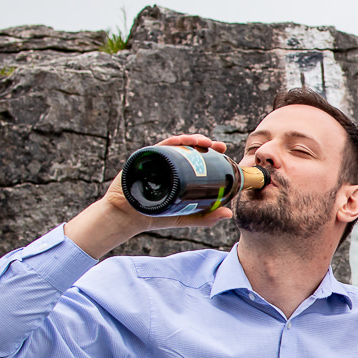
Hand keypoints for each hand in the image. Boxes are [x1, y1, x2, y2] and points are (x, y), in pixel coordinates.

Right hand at [68, 135, 231, 258]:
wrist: (129, 218)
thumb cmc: (157, 216)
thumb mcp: (185, 217)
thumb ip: (206, 217)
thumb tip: (229, 214)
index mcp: (180, 173)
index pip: (198, 159)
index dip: (211, 152)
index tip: (223, 149)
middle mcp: (170, 163)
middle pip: (189, 149)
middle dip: (205, 143)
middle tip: (218, 145)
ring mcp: (158, 160)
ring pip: (176, 145)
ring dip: (191, 140)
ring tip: (203, 142)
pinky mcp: (145, 158)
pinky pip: (160, 147)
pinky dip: (172, 142)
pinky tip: (183, 141)